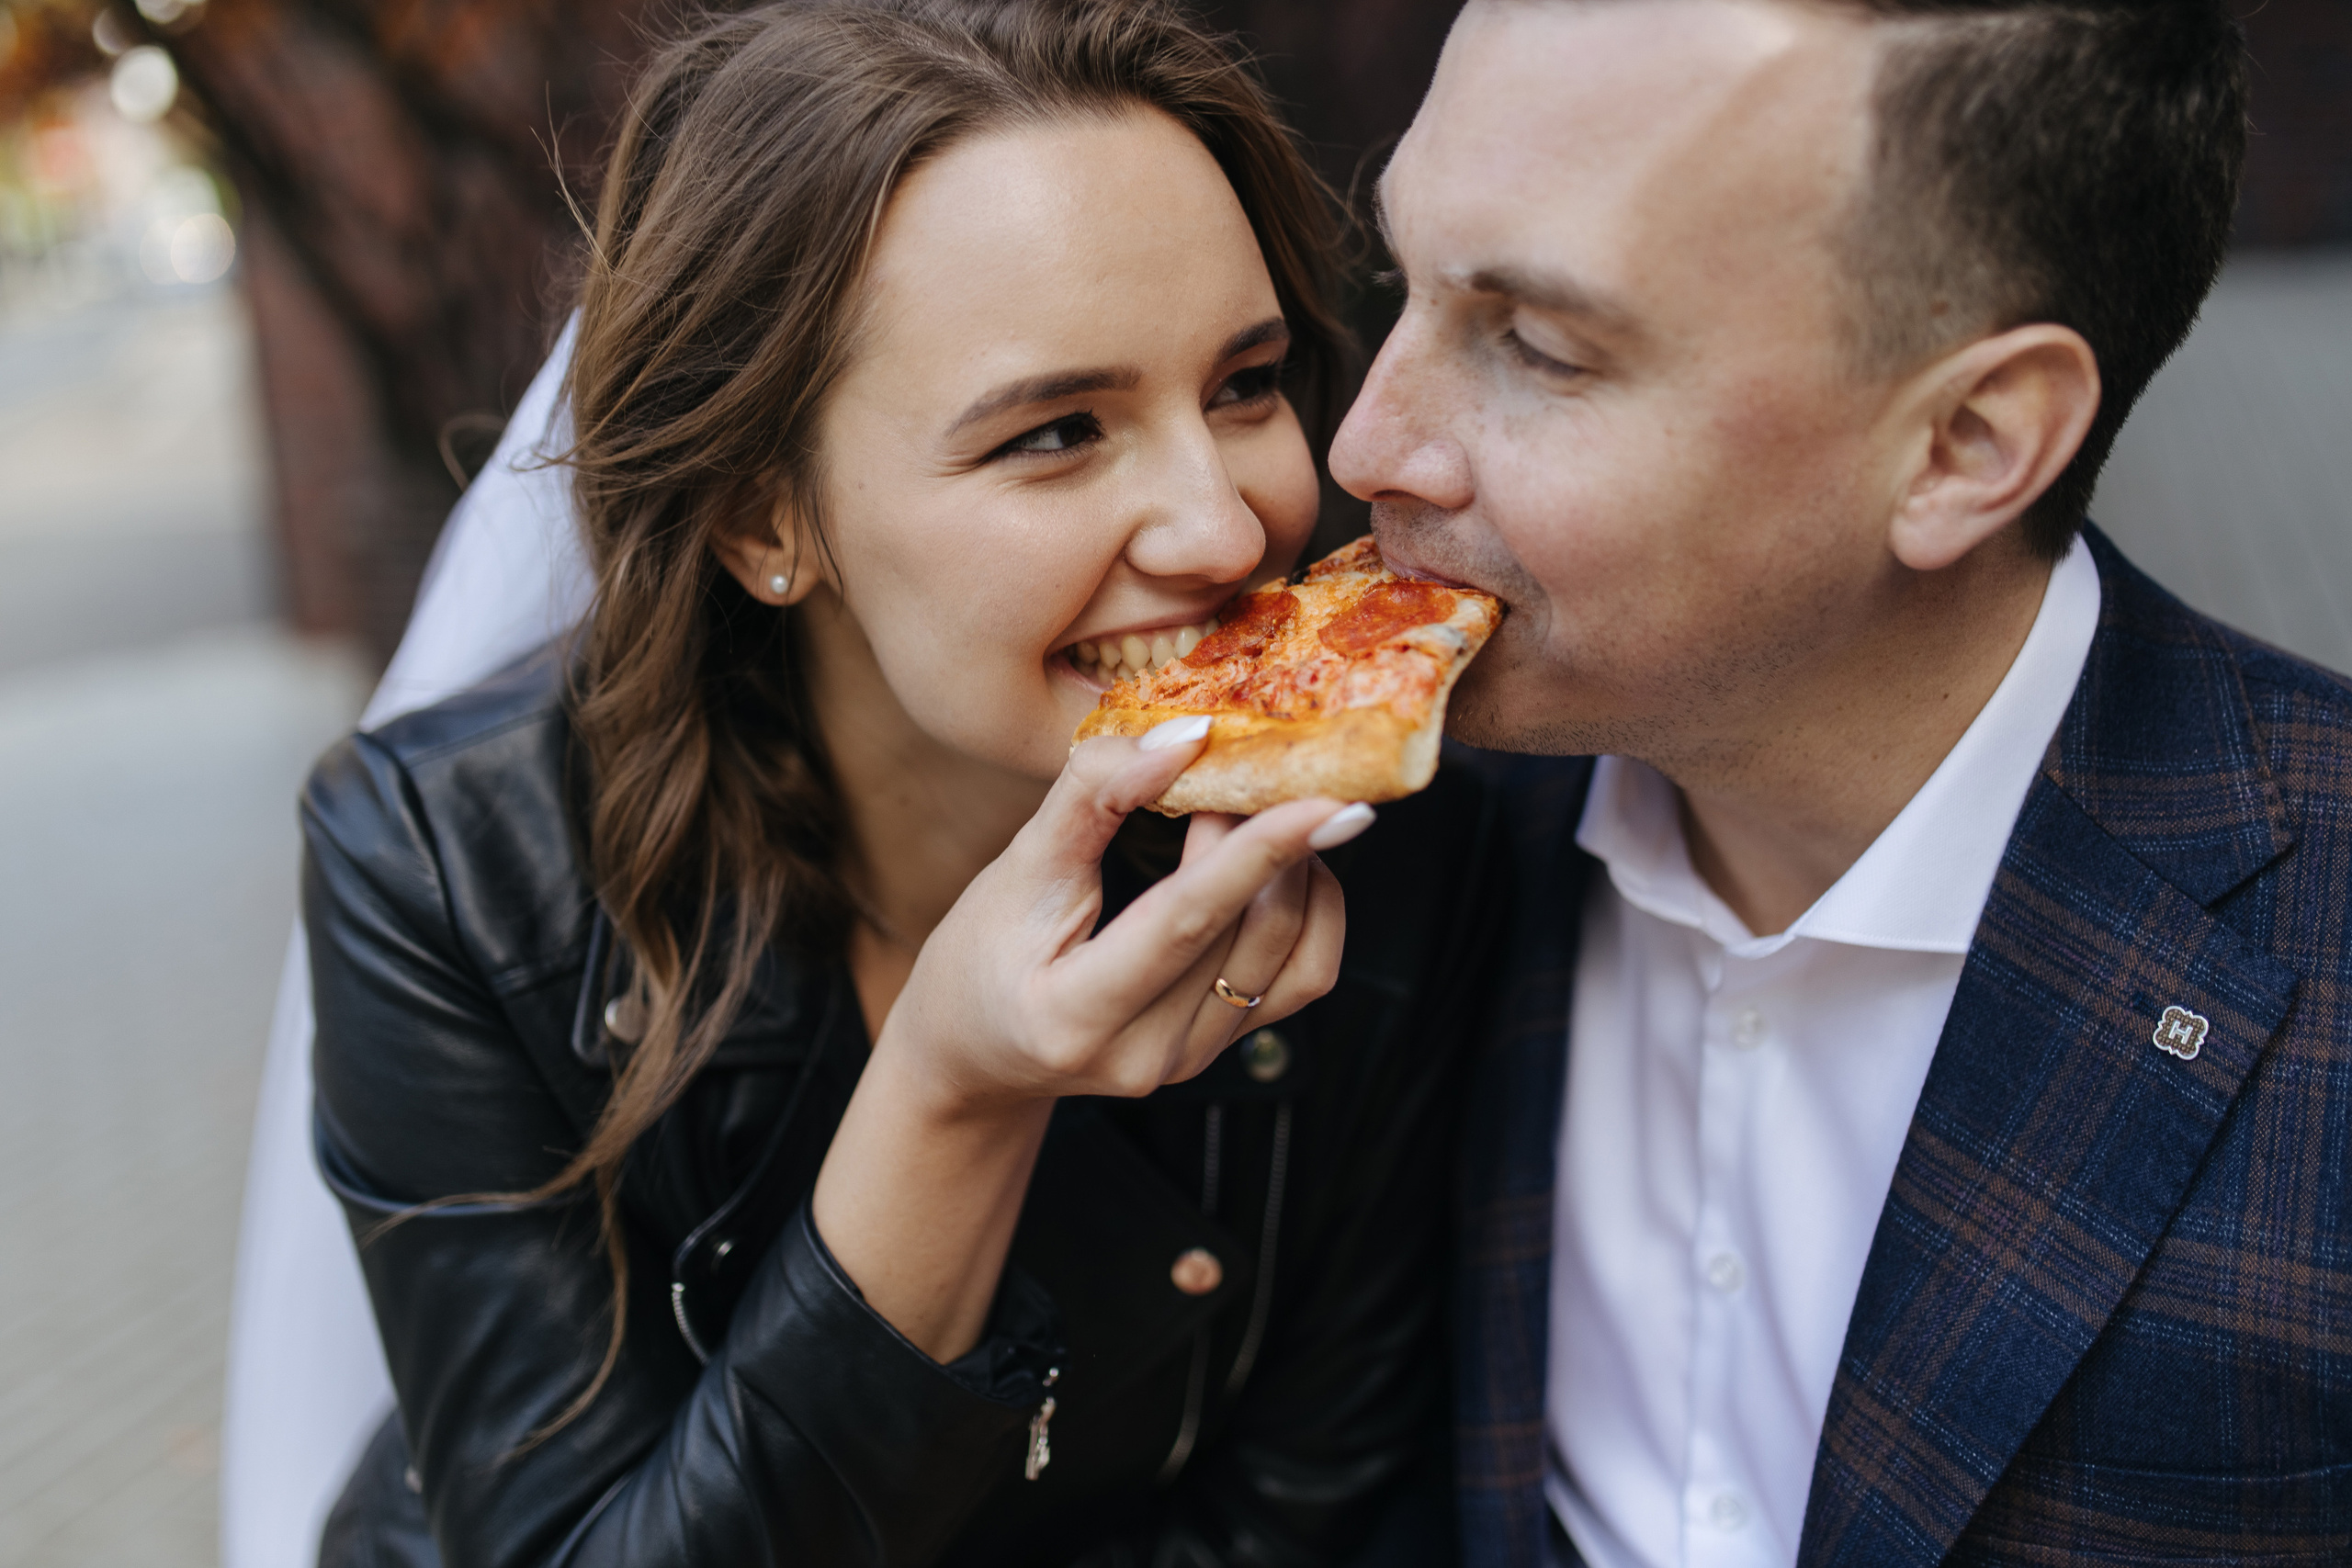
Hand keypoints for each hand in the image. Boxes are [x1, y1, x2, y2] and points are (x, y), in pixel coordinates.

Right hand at [810, 717, 1369, 1359]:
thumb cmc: (981, 954)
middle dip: (1268, 835)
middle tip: (1242, 768)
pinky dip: (1308, 906)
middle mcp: (1148, 1054)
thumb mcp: (1016, 868)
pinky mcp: (1223, 1050)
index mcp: (1075, 1015)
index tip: (1327, 799)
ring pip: (1292, 950)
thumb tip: (1187, 736)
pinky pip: (1304, 974)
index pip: (1186, 921)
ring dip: (1291, 864)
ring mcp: (1192, 1060)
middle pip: (1252, 930)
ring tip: (1240, 812)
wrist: (977, 1053)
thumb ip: (1092, 796)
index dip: (1259, 852)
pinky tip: (1274, 864)